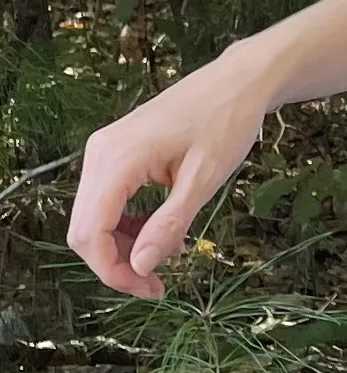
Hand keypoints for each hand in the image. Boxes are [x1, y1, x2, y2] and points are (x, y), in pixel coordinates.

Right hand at [67, 50, 271, 297]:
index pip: (92, 232)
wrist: (236, 82)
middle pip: (84, 229)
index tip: (150, 290)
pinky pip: (106, 200)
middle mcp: (100, 154)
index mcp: (118, 160)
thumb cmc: (226, 123)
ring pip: (93, 217)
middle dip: (117, 264)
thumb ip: (170, 223)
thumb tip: (141, 266)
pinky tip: (159, 230)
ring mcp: (104, 151)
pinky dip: (127, 224)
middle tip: (158, 284)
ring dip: (122, 245)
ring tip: (167, 253)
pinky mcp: (116, 152)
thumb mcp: (204, 179)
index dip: (114, 270)